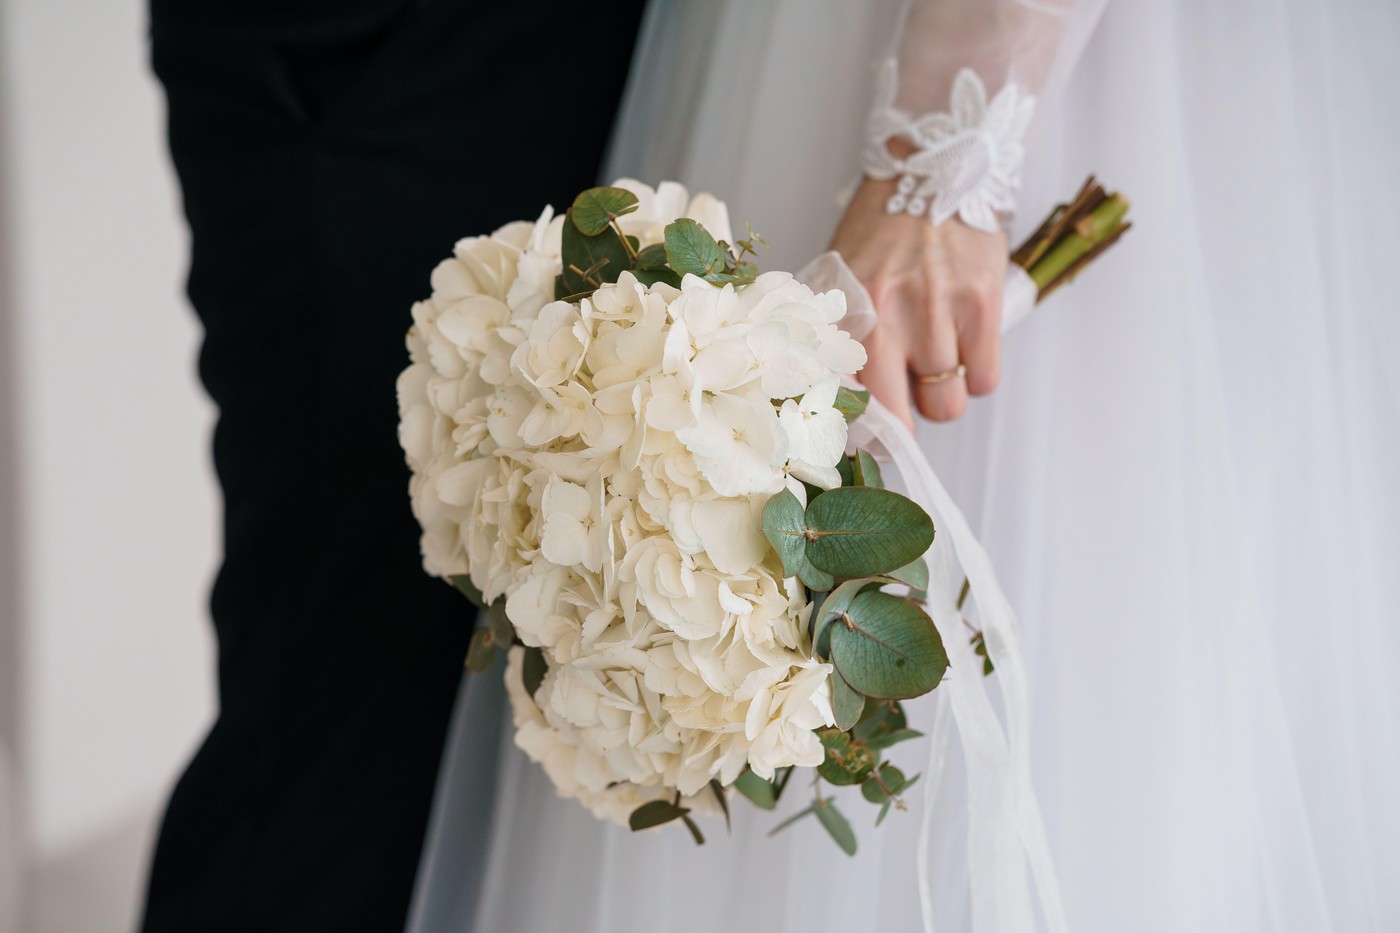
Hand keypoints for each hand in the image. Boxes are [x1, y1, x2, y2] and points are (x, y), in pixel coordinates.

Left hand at [829, 176, 1006, 428]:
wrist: (931, 170)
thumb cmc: (881, 231)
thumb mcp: (842, 281)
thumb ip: (838, 337)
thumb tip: (838, 401)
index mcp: (844, 317)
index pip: (848, 405)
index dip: (862, 433)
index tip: (869, 438)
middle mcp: (885, 319)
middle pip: (902, 420)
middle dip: (906, 418)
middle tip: (908, 393)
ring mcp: (936, 313)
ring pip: (946, 404)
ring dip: (943, 390)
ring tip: (938, 353)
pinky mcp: (981, 304)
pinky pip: (985, 380)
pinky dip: (978, 375)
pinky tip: (967, 346)